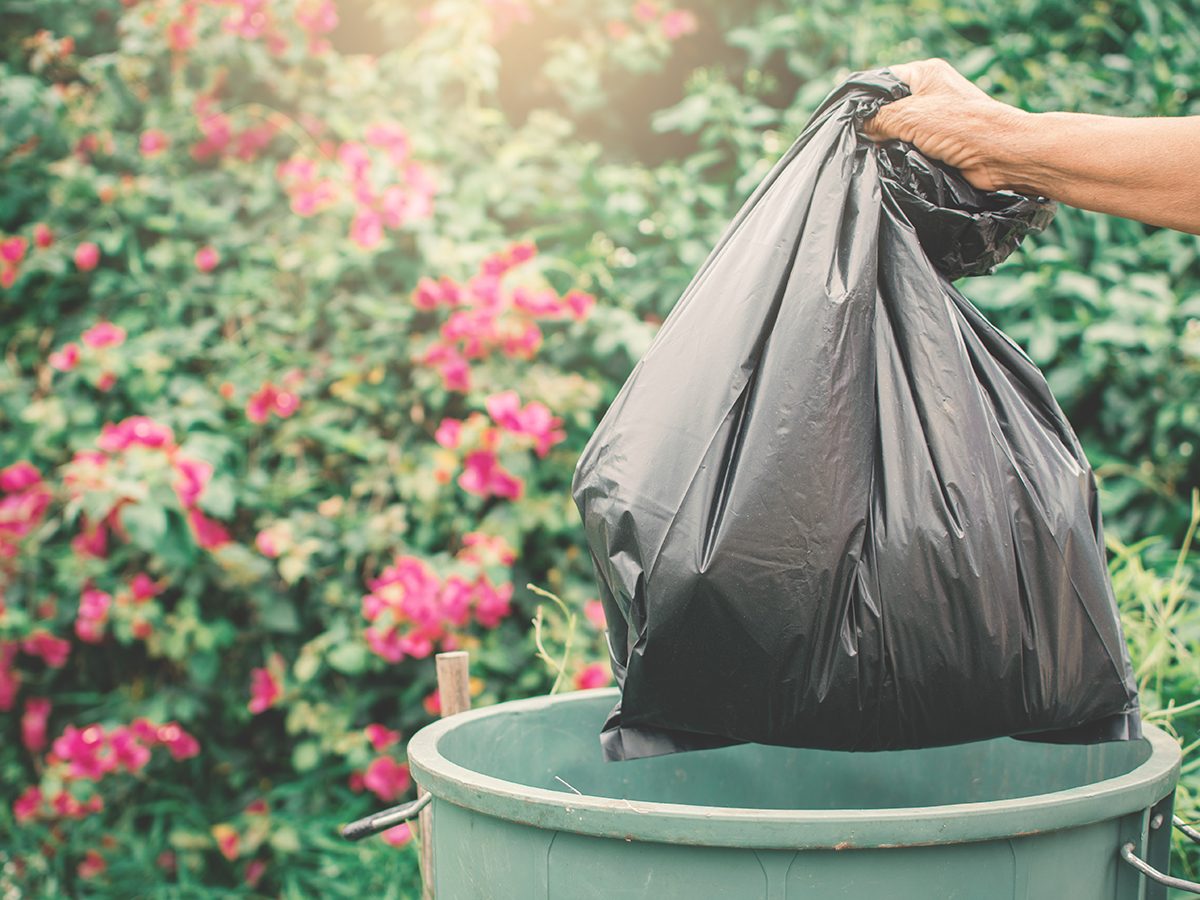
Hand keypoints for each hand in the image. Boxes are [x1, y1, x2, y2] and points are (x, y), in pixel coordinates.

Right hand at [863, 58, 1028, 191]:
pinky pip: (910, 146)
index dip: (864, 99)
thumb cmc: (959, 125)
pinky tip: (889, 163)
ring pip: (898, 130)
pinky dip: (900, 155)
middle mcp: (930, 92)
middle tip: (857, 140)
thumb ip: (878, 119)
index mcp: (924, 73)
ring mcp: (935, 118)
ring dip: (888, 143)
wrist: (1000, 154)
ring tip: (872, 153)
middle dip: (874, 124)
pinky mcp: (939, 142)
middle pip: (888, 107)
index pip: (882, 80)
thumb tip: (859, 129)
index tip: (846, 119)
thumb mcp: (909, 116)